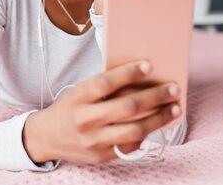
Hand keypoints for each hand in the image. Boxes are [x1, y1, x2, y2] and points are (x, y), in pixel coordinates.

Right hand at [22, 61, 180, 163]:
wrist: (47, 137)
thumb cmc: (70, 108)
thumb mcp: (80, 92)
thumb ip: (104, 87)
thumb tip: (141, 77)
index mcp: (77, 98)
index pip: (105, 83)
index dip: (128, 73)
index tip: (149, 65)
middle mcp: (84, 120)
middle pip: (126, 107)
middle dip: (155, 96)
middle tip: (173, 89)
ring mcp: (93, 141)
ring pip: (135, 130)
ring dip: (160, 118)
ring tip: (175, 108)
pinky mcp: (101, 156)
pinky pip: (131, 145)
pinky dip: (147, 134)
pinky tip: (157, 124)